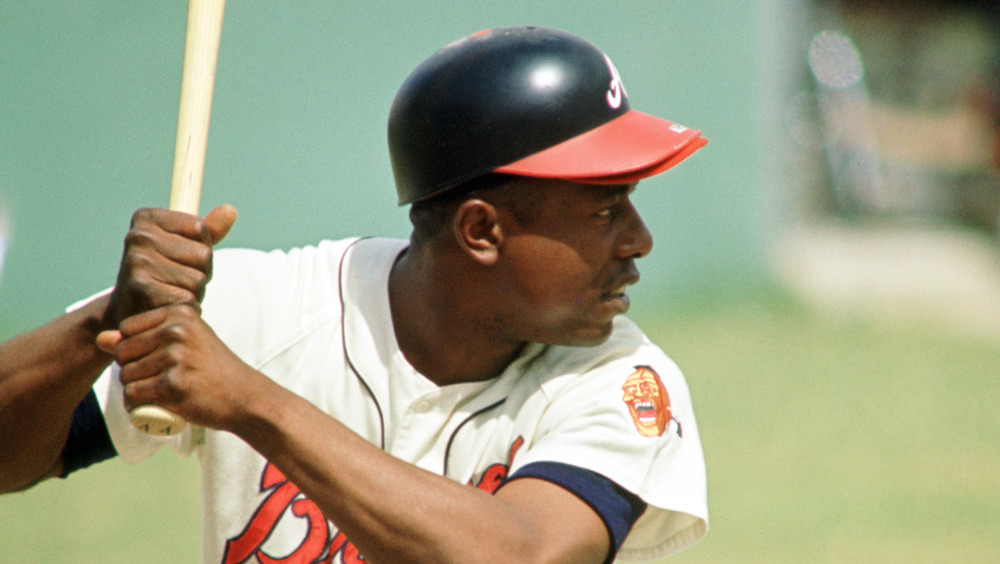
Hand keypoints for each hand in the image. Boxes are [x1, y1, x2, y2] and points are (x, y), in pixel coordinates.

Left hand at [97, 303, 264, 430]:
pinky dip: (137, 407)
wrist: (243, 395)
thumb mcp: (184, 342)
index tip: (159, 359)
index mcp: (179, 313)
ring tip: (160, 394)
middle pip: (122, 353)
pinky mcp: (174, 384)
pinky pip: (133, 396)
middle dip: (132, 370)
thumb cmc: (211, 368)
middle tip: (159, 380)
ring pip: (126, 376)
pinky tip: (154, 406)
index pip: (126, 329)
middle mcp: (176, 330)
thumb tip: (100, 338)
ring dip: (135, 391)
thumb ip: (143, 335)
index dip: (135, 349)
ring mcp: (175, 357)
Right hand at [104, 204, 236, 328]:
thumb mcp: (183, 247)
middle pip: (203, 254)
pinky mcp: (141, 288)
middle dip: (200, 273)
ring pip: (198, 279)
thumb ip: (208, 230)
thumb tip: (231, 210)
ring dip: (194, 293)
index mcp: (147, 218)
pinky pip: (188, 299)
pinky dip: (186, 307)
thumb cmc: (162, 276)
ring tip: (171, 293)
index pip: (201, 228)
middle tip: (176, 281)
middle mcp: (138, 236)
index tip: (180, 259)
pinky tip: (168, 306)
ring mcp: (138, 261)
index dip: (201, 249)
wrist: (131, 313)